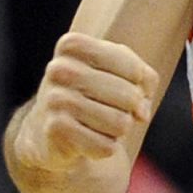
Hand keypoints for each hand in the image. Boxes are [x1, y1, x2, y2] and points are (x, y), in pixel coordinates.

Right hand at [17, 33, 159, 172]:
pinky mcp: (55, 130)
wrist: (48, 132)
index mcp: (73, 45)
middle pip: (130, 97)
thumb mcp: (121, 72)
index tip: (122, 87)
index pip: (135, 70)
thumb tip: (141, 112)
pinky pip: (106, 146)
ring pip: (121, 123)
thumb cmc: (93, 94)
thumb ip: (145, 79)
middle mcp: (60, 68)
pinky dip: (104, 148)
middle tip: (110, 111)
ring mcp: (55, 100)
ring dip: (117, 130)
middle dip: (130, 110)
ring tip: (97, 125)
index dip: (139, 86)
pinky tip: (86, 141)